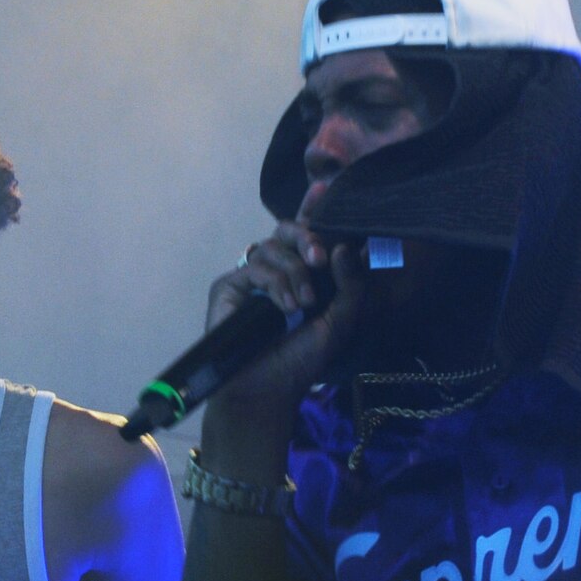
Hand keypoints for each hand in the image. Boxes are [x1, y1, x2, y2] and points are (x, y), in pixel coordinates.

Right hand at [203, 223, 365, 426]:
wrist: (268, 390)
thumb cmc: (302, 360)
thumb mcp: (341, 320)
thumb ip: (351, 284)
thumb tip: (344, 246)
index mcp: (302, 274)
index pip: (308, 234)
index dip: (315, 210)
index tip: (326, 190)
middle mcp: (275, 271)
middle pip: (288, 230)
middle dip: (307, 236)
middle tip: (320, 258)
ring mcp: (250, 278)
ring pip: (273, 246)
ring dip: (295, 272)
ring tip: (304, 304)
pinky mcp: (228, 286)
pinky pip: (255, 266)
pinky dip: (276, 283)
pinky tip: (287, 307)